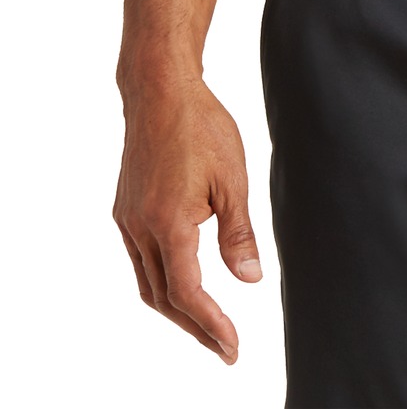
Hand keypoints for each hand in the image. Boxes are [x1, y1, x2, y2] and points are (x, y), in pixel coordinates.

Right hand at [113, 77, 262, 363]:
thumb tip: (249, 280)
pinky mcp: (125, 209)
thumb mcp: (233, 179)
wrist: (160, 90)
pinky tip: (183, 281)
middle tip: (224, 347)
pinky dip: (162, 282)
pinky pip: (140, 260)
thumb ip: (239, 233)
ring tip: (207, 325)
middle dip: (194, 327)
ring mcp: (127, 219)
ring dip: (176, 309)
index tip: (232, 347)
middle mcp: (140, 227)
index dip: (210, 325)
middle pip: (163, 298)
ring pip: (147, 283)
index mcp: (169, 222)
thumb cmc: (201, 125)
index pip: (187, 292)